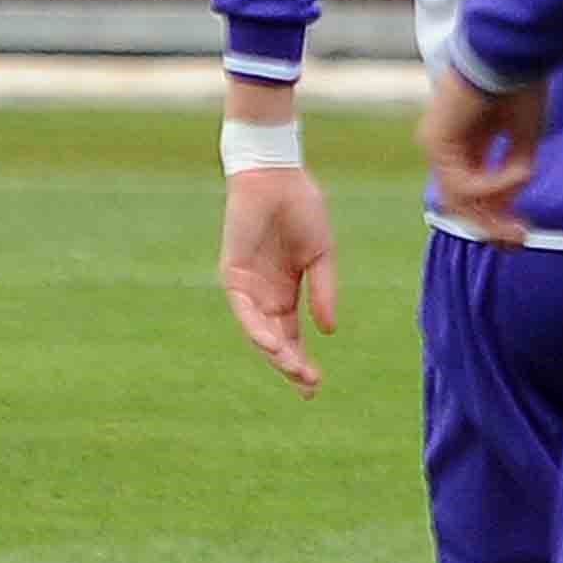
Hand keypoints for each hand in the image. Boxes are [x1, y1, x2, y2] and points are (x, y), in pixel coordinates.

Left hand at [217, 163, 338, 397]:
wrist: (277, 177)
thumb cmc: (302, 208)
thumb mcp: (322, 255)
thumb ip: (324, 291)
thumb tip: (329, 331)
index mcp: (287, 291)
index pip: (291, 335)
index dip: (301, 360)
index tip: (314, 386)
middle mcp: (265, 295)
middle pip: (276, 340)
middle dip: (291, 364)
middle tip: (308, 385)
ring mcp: (248, 287)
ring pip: (259, 331)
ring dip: (276, 353)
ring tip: (294, 370)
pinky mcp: (232, 275)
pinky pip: (243, 310)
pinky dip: (257, 329)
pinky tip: (273, 345)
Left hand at [421, 70, 548, 246]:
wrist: (508, 49)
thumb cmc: (519, 82)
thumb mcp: (525, 136)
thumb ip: (516, 170)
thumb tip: (513, 198)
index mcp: (463, 142)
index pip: (470, 193)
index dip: (496, 217)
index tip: (522, 233)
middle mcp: (444, 147)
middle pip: (459, 204)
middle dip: (491, 227)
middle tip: (519, 240)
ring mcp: (436, 145)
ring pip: (459, 201)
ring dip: (494, 214)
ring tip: (520, 223)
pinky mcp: (437, 141)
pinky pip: (464, 184)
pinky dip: (493, 187)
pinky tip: (515, 176)